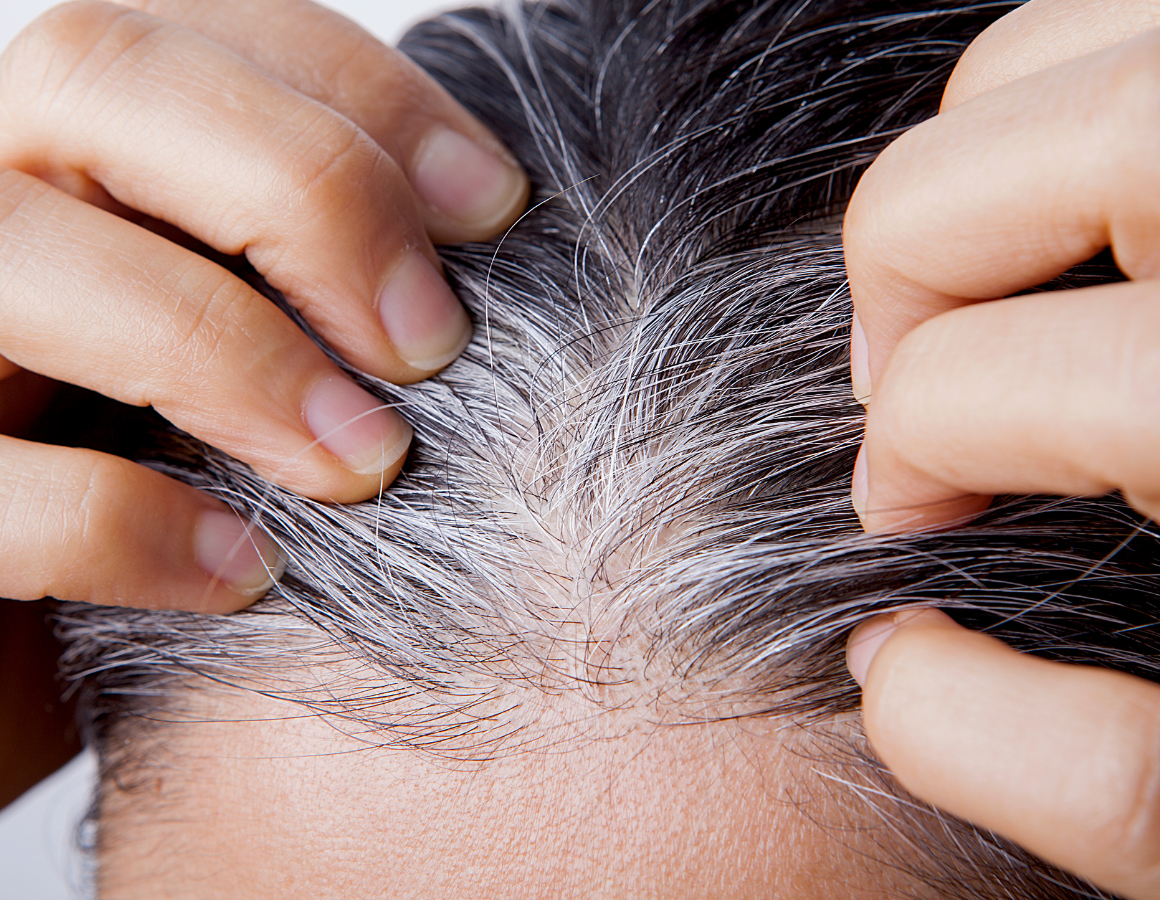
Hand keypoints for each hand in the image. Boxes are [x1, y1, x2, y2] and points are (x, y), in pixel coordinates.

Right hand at [0, 0, 528, 611]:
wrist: (10, 673)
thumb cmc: (164, 512)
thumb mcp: (251, 380)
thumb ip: (318, 301)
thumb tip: (483, 254)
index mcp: (71, 168)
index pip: (201, 32)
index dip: (363, 96)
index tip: (495, 210)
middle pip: (92, 77)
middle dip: (301, 189)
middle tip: (429, 340)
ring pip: (0, 245)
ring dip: (219, 346)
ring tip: (362, 463)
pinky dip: (119, 520)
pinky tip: (243, 573)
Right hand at [844, 2, 1159, 897]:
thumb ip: (1050, 764)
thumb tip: (889, 661)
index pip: (968, 384)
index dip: (899, 463)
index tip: (913, 517)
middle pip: (966, 171)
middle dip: (891, 296)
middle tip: (920, 403)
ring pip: (1044, 56)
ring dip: (971, 186)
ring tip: (1004, 298)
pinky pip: (1133, 32)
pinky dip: (1075, 108)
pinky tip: (1107, 225)